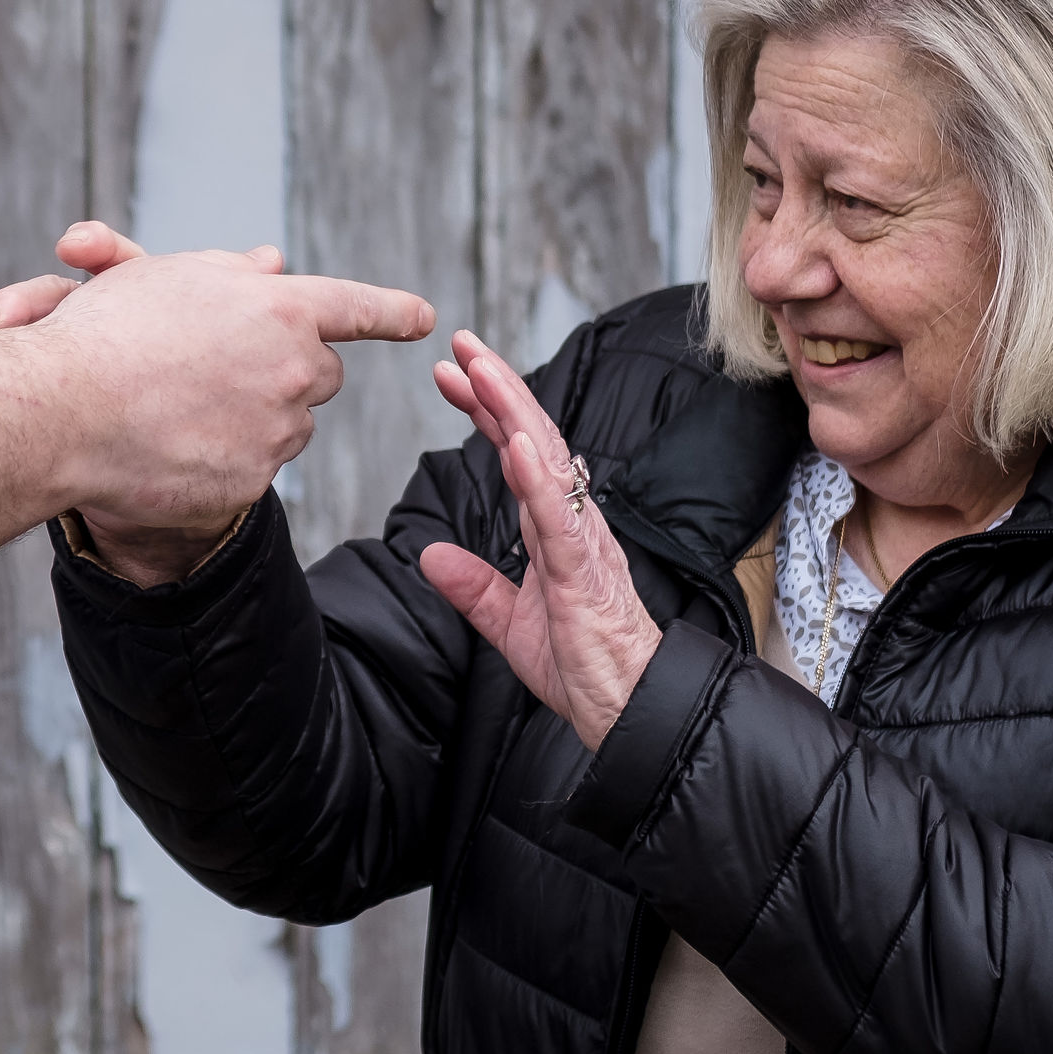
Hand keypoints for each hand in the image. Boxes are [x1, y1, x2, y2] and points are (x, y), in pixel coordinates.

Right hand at [0, 222, 432, 582]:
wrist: (62, 411)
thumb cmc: (108, 331)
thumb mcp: (169, 275)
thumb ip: (233, 271)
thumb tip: (275, 263)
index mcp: (284, 309)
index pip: (359, 306)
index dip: (392, 310)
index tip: (424, 316)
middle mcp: (295, 371)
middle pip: (321, 373)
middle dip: (291, 369)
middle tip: (230, 365)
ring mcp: (277, 434)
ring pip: (287, 426)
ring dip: (254, 415)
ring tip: (180, 405)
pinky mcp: (251, 486)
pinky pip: (252, 471)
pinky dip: (221, 460)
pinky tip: (171, 447)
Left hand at [414, 330, 660, 748]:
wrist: (623, 710)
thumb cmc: (582, 667)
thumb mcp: (508, 624)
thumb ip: (473, 587)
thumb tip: (430, 556)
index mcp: (552, 528)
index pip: (515, 454)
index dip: (484, 411)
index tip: (450, 375)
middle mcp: (571, 521)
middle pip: (532, 438)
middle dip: (496, 387)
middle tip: (461, 343)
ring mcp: (580, 540)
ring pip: (547, 460)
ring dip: (512, 411)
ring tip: (481, 370)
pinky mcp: (583, 570)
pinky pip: (559, 515)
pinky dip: (536, 476)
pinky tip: (514, 442)